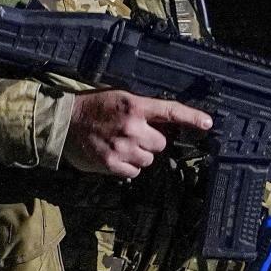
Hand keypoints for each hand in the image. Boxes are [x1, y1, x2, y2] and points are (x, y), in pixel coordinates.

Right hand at [63, 90, 212, 177]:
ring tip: (120, 144)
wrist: (62, 123)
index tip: (208, 123)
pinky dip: (127, 167)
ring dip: (139, 155)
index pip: (169, 111)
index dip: (191, 118)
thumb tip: (166, 125)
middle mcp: (131, 127)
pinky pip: (134, 171)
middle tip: (132, 134)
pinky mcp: (112, 164)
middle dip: (151, 141)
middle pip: (161, 143)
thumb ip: (142, 110)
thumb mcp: (119, 98)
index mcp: (134, 106)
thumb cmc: (92, 108)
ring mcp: (122, 147)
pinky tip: (114, 155)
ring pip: (149, 159)